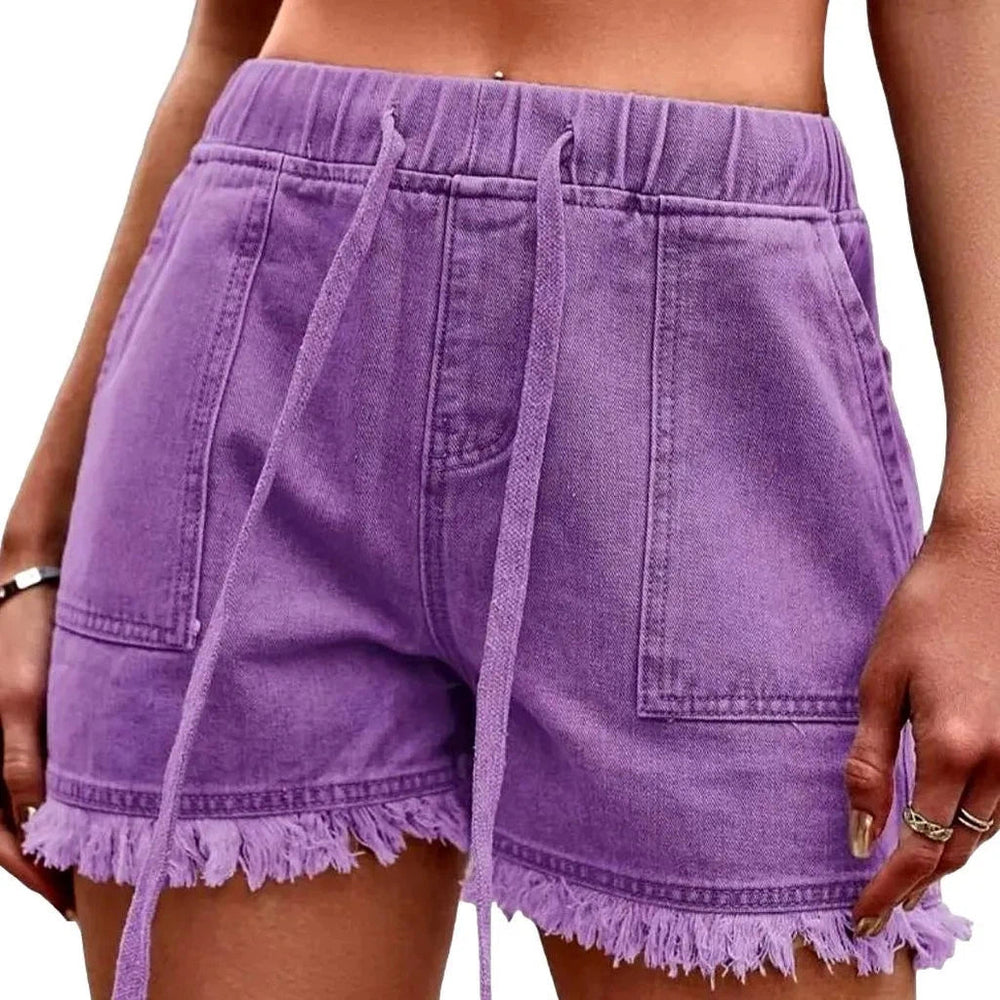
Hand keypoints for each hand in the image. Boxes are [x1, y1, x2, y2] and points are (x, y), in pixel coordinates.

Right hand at [0, 553, 73, 916]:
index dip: (31, 871)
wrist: (39, 577)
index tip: (66, 900)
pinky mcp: (30, 717)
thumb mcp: (21, 698)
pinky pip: (36, 771)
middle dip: (41, 863)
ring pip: (22, 805)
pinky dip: (57, 798)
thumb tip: (32, 822)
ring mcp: (8, 734)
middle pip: (7, 827)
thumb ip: (20, 761)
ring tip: (88, 863)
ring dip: (50, 835)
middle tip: (81, 896)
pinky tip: (87, 809)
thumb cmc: (23, 632)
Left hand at [845, 511, 999, 932]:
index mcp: (954, 749)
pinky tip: (948, 821)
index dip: (889, 889)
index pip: (920, 849)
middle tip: (880, 900)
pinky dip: (974, 825)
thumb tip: (859, 833)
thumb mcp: (879, 684)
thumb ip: (869, 762)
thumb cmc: (924, 615)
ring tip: (908, 871)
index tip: (862, 915)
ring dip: (947, 856)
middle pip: (958, 851)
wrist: (986, 563)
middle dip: (919, 882)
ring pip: (986, 833)